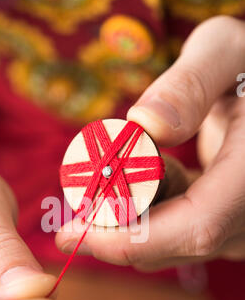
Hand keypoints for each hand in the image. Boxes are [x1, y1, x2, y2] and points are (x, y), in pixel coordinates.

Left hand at [56, 15, 244, 269]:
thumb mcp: (226, 54)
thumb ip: (189, 84)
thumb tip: (144, 125)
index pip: (196, 228)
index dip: (129, 239)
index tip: (70, 233)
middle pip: (171, 244)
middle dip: (115, 222)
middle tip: (83, 187)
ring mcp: (241, 230)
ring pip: (169, 245)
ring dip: (134, 211)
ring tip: (145, 155)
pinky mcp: (227, 231)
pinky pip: (176, 238)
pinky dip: (150, 212)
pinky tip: (160, 171)